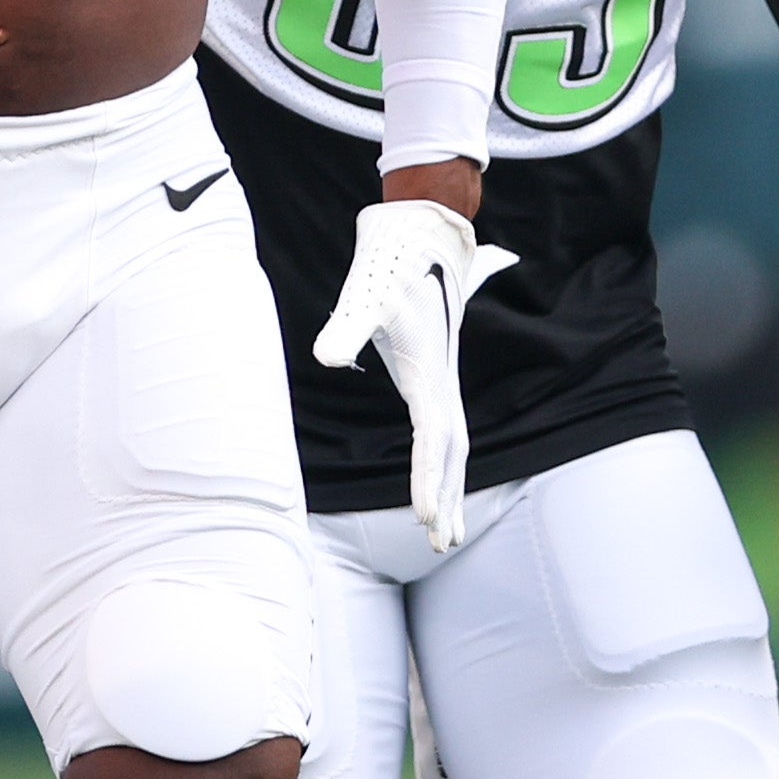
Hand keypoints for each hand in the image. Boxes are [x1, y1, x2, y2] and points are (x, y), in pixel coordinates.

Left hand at [313, 196, 516, 552]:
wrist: (420, 237)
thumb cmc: (389, 267)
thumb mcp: (365, 297)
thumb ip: (346, 328)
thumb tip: (325, 358)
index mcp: (430, 373)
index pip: (433, 436)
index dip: (428, 476)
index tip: (423, 515)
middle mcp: (443, 383)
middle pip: (452, 451)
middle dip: (447, 496)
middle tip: (439, 541)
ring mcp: (442, 383)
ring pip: (453, 446)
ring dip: (451, 488)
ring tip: (446, 535)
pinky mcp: (434, 379)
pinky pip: (443, 433)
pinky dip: (442, 465)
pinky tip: (438, 486)